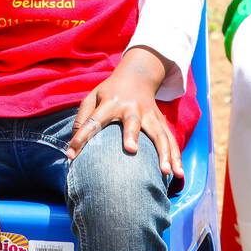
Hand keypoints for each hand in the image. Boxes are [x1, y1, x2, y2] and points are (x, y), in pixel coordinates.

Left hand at [66, 51, 183, 179]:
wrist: (137, 76)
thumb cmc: (109, 92)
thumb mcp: (92, 97)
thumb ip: (83, 118)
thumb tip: (72, 146)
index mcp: (110, 102)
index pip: (93, 120)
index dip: (81, 137)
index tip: (71, 154)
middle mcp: (131, 108)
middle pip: (132, 122)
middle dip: (132, 135)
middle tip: (131, 150)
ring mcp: (149, 115)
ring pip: (158, 134)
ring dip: (164, 153)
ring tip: (165, 172)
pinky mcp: (160, 121)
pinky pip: (170, 140)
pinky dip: (176, 156)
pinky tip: (179, 174)